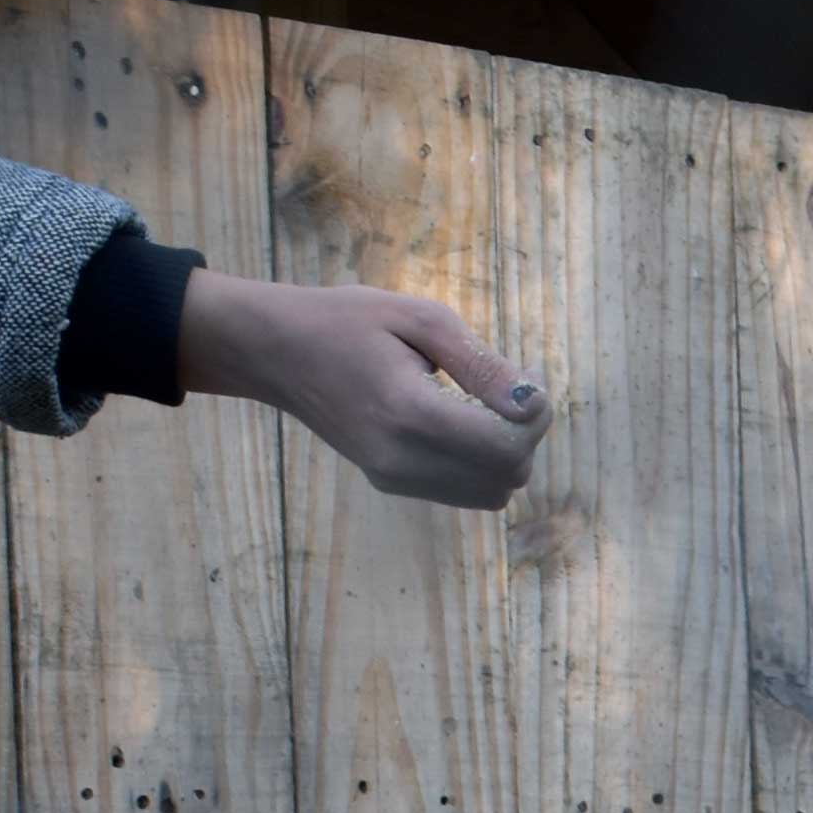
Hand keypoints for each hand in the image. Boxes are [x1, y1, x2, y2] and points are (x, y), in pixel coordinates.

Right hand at [179, 275, 547, 509]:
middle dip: (522, 435)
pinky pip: (464, 491)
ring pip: (491, 493)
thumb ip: (481, 364)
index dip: (533, 417)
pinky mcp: (390, 484)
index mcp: (409, 413)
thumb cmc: (349, 322)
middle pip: (506, 477)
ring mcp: (393, 478)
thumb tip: (533, 404)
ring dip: (502, 453)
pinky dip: (477, 462)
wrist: (278, 352)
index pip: (505, 449)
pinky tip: (455, 420)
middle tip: (502, 388)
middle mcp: (401, 460)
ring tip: (477, 403)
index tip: (524, 378)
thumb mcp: (420, 319)